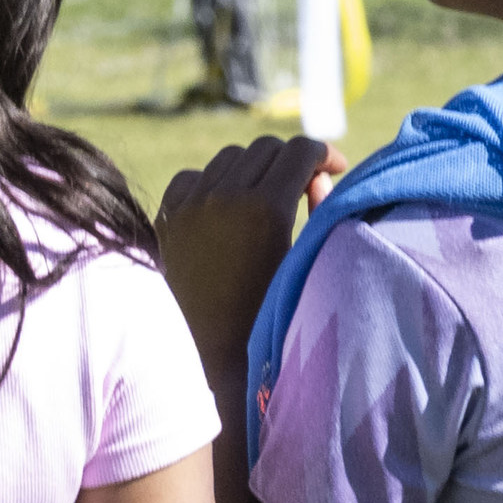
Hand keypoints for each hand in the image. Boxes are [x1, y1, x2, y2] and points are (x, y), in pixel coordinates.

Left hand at [157, 132, 346, 362]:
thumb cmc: (279, 311)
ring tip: (269, 199)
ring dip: (255, 169)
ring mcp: (189, 205)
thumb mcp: (308, 256)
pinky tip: (228, 208)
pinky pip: (193, 177)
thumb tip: (317, 177)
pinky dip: (214, 183)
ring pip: (230, 157)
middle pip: (266, 148)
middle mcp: (223, 197)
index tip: (336, 169)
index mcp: (265, 208)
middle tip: (308, 188)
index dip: (325, 154)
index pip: (300, 150)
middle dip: (293, 161)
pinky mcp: (166, 218)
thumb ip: (319, 208)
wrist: (220, 354)